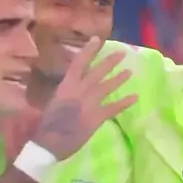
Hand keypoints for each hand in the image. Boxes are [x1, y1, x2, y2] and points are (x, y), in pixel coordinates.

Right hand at [31, 37, 137, 160]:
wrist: (49, 142)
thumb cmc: (47, 125)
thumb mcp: (53, 104)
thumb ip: (64, 95)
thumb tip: (69, 89)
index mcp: (66, 87)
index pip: (78, 64)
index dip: (88, 51)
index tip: (96, 39)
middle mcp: (79, 91)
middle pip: (96, 72)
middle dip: (109, 62)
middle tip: (121, 53)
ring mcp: (89, 103)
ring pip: (106, 87)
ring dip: (118, 79)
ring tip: (130, 72)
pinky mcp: (96, 117)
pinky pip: (113, 108)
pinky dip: (124, 103)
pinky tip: (135, 97)